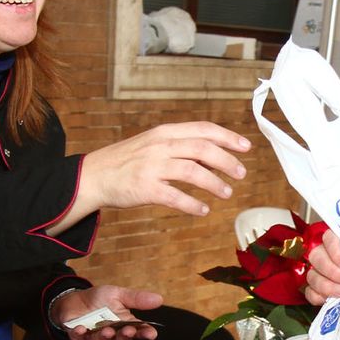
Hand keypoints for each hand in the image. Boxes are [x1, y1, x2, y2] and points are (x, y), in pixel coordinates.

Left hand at [53, 286, 163, 339]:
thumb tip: (158, 299)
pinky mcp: (77, 334)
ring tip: (107, 331)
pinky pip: (79, 337)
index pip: (138, 330)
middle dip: (125, 336)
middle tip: (128, 330)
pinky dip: (79, 334)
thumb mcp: (118, 294)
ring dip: (105, 337)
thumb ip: (136, 298)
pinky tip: (81, 328)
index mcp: (123, 322)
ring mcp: (94, 334)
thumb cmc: (97, 299)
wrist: (73, 299)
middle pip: (121, 339)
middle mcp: (111, 331)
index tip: (151, 334)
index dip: (145, 333)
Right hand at [71, 122, 250, 222]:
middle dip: (226, 161)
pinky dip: (192, 204)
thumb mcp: (154, 145)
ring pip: (192, 171)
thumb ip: (182, 148)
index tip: (245, 147)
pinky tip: (203, 210)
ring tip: (227, 193)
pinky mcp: (144, 188)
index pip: (202, 129)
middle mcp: (160, 146)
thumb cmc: (128, 161)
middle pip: (202, 149)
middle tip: (241, 173)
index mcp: (164, 132)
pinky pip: (174, 197)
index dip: (227, 137)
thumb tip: (217, 156)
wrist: (94, 175)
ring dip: (214, 183)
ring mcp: (151, 167)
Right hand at [303, 228, 339, 317]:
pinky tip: (331, 298)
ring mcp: (338, 276)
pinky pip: (315, 295)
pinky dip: (318, 297)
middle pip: (316, 256)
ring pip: (314, 276)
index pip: (329, 237)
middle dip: (329, 268)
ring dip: (325, 284)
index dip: (333, 250)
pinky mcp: (338, 295)